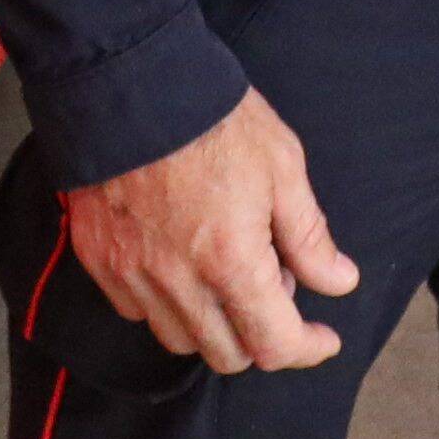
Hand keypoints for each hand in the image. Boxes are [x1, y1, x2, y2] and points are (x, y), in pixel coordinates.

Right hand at [65, 88, 358, 373]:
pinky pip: (138, 310)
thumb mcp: (282, 166)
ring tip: (229, 266)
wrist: (131, 84)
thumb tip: (339, 282)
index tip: (323, 339)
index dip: (307, 349)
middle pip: (226, 354)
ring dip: (214, 323)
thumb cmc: (214, 119)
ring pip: (180, 339)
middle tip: (276, 283)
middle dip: (261, 336)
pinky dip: (168, 302)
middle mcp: (177, 282)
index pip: (273, 343)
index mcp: (230, 261)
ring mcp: (131, 276)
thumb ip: (310, 236)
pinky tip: (184, 260)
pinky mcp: (98, 261)